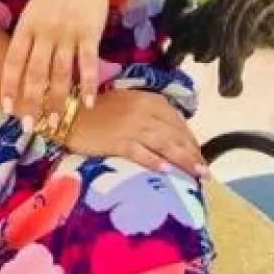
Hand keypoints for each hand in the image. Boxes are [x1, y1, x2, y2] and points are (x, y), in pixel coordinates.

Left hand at [1, 0, 119, 123]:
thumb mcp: (34, 10)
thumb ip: (28, 37)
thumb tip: (21, 69)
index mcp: (26, 26)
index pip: (13, 62)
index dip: (9, 86)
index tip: (7, 108)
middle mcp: (44, 32)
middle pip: (35, 74)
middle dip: (31, 103)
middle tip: (30, 126)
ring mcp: (67, 33)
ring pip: (60, 74)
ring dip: (57, 101)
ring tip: (55, 121)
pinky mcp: (90, 33)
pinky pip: (87, 64)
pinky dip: (86, 86)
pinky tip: (85, 103)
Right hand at [66, 88, 208, 176]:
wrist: (67, 114)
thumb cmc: (95, 109)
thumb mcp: (126, 102)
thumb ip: (147, 112)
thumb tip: (168, 130)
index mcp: (147, 99)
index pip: (177, 119)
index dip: (190, 137)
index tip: (198, 152)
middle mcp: (144, 111)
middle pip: (175, 133)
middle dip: (192, 152)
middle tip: (205, 169)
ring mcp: (132, 127)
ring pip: (165, 144)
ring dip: (184, 160)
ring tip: (197, 174)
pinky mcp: (119, 142)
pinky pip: (143, 153)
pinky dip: (156, 162)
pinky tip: (168, 172)